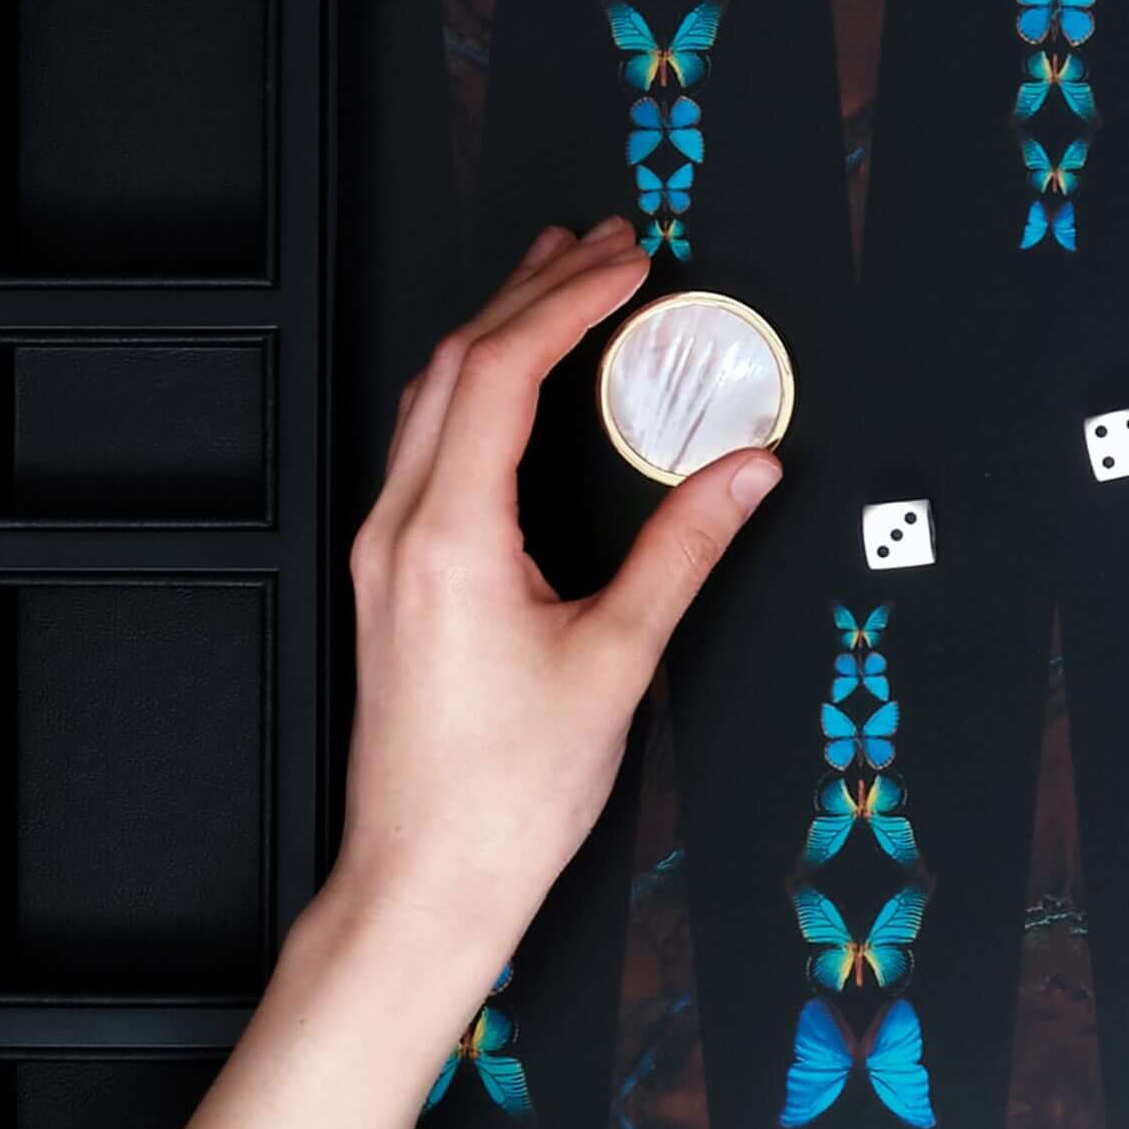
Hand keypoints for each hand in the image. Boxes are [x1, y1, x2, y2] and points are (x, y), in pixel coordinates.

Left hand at [322, 220, 778, 1031]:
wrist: (424, 882)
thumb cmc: (504, 795)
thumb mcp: (619, 660)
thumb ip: (685, 549)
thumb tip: (744, 471)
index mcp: (449, 537)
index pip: (503, 370)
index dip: (571, 302)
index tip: (630, 264)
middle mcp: (400, 530)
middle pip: (455, 364)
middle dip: (535, 290)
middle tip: (607, 245)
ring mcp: (384, 553)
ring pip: (430, 399)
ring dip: (498, 330)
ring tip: (559, 281)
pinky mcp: (391, 579)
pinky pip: (426, 445)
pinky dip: (478, 389)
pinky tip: (517, 386)